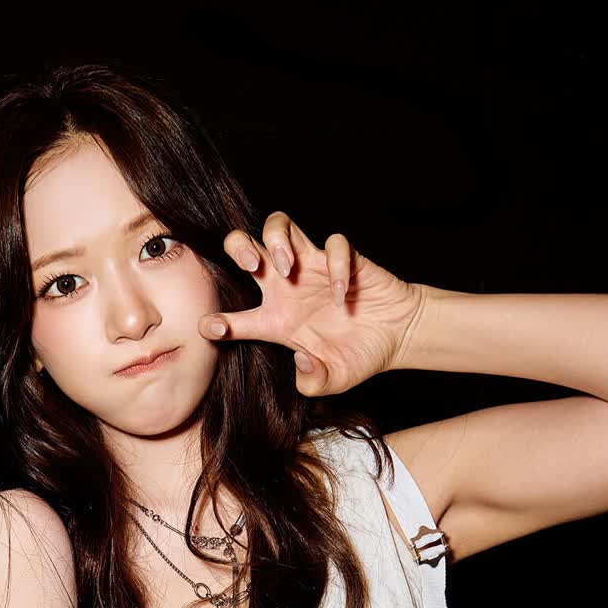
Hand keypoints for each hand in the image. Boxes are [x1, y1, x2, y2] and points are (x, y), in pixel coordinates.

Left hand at [198, 210, 431, 396]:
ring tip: (285, 267)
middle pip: (244, 246)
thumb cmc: (357, 356)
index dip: (215, 322)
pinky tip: (343, 294)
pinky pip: (333, 244)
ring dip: (276, 239)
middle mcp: (285, 288)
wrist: (396, 336)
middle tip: (250, 267)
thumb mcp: (331, 381)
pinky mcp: (342, 258)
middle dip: (237, 248)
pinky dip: (335, 265)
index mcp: (275, 321)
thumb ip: (313, 381)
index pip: (232, 318)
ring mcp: (312, 268)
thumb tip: (301, 361)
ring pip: (279, 226)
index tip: (212, 327)